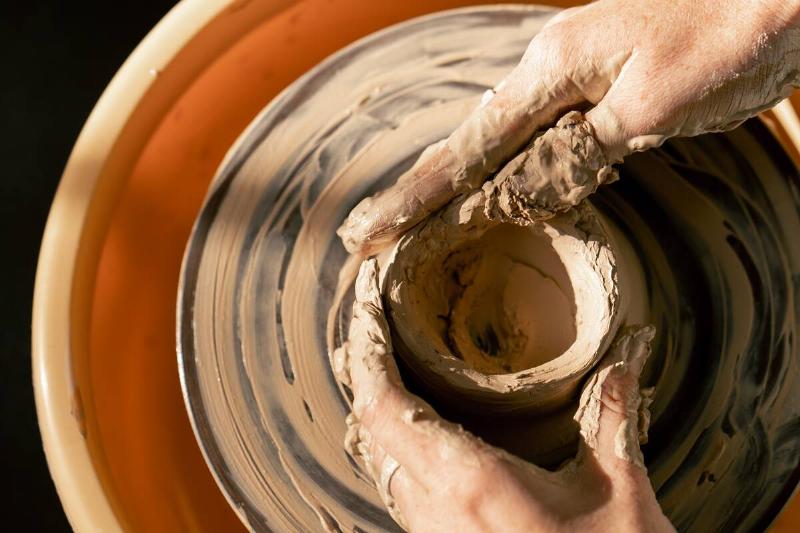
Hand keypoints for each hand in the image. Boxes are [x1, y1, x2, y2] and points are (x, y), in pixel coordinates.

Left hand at [334, 259, 674, 531]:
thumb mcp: (621, 494)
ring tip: (389, 364)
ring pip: (379, 460)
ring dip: (377, 411)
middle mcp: (437, 510)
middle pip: (370, 428)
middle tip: (374, 325)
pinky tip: (420, 430)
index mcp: (472, 483)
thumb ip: (614, 418)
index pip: (385, 407)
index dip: (365, 354)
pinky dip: (397, 447)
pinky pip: (400, 490)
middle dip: (365, 372)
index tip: (364, 310)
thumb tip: (626, 358)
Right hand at [338, 0, 799, 254]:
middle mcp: (549, 70)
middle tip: (369, 234)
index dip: (417, 198)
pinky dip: (503, 169)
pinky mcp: (597, 85)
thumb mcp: (650, 107)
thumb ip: (581, 152)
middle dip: (419, 194)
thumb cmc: (727, 38)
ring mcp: (571, 75)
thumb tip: (523, 194)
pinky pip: (535, 136)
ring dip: (455, 184)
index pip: (467, 150)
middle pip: (468, 144)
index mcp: (551, 70)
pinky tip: (486, 186)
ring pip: (498, 141)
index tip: (372, 232)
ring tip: (408, 219)